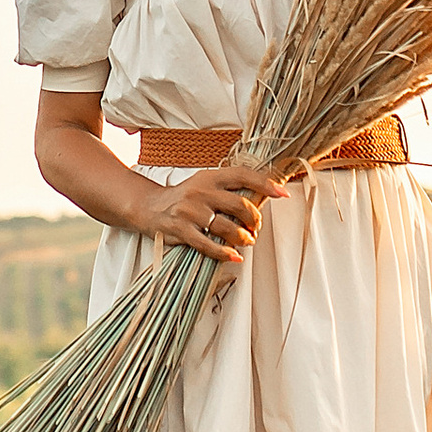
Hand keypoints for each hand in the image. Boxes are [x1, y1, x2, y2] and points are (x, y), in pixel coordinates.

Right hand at [146, 159, 285, 263]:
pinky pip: (208, 245)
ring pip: (227, 227)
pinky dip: (224, 253)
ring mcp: (189, 211)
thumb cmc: (184, 198)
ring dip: (243, 238)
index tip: (282, 193)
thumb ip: (227, 191)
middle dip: (254, 220)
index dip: (264, 183)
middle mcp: (200, 191)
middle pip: (239, 205)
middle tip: (256, 228)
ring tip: (247, 241)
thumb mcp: (204, 186)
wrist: (148, 207)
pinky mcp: (181, 230)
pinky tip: (234, 256)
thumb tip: (261, 201)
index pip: (242, 175)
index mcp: (209, 177)